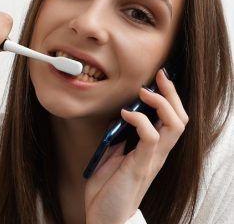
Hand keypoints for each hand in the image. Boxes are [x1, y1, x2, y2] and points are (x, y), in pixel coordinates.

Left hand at [84, 68, 188, 223]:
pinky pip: (150, 137)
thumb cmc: (109, 187)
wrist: (104, 217)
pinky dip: (139, 120)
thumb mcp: (112, 155)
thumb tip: (118, 116)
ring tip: (145, 92)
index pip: (172, 119)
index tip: (160, 78)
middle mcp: (158, 153)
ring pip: (174, 125)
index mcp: (152, 149)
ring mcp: (151, 159)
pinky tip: (126, 113)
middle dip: (172, 94)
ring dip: (161, 103)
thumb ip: (119, 137)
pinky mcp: (140, 166)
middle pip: (180, 118)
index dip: (170, 97)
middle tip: (160, 76)